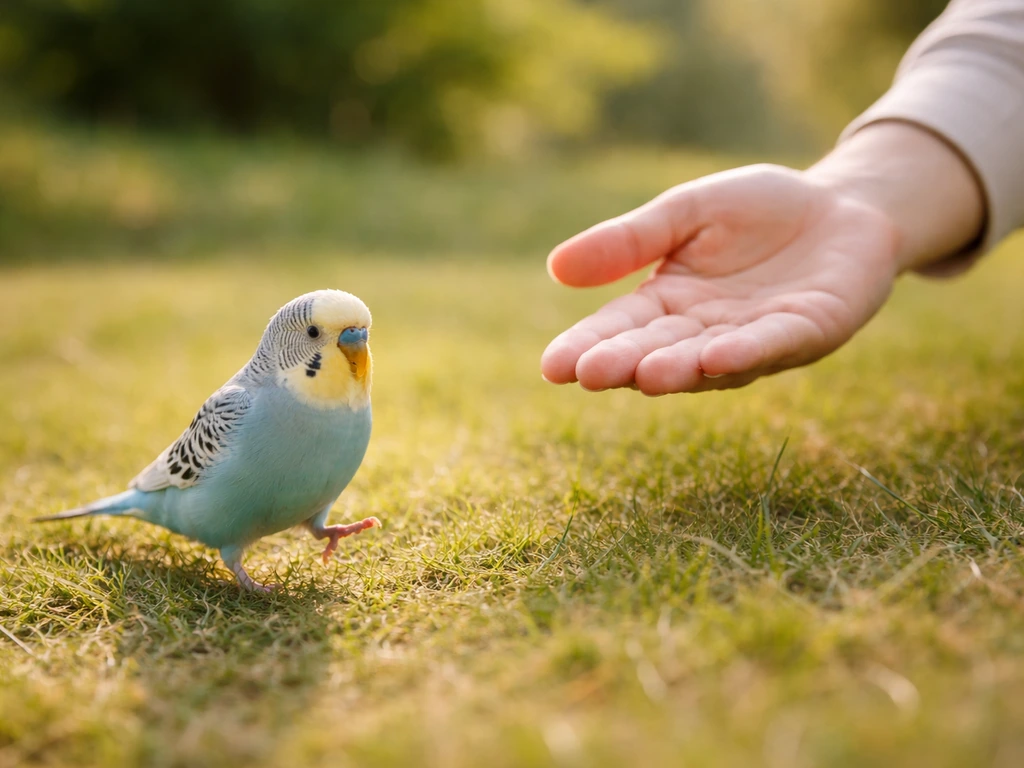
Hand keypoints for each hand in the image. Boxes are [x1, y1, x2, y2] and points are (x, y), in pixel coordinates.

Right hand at [541, 164, 898, 394]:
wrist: (844, 205)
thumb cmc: (759, 211)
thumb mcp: (685, 212)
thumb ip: (629, 241)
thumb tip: (554, 267)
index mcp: (669, 303)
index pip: (618, 329)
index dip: (586, 348)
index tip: (552, 366)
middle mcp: (705, 332)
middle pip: (655, 351)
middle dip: (623, 364)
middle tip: (587, 374)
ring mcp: (754, 339)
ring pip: (708, 360)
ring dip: (677, 370)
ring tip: (643, 374)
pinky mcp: (807, 332)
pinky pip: (771, 344)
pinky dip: (745, 353)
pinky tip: (717, 356)